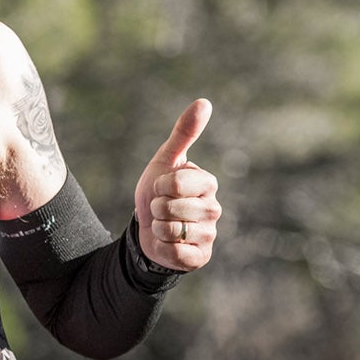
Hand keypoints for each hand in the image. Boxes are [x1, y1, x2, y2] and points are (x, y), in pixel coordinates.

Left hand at [135, 99, 219, 271]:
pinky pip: (175, 252)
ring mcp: (209, 234)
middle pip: (171, 208)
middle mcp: (213, 209)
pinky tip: (167, 243)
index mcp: (208, 183)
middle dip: (156, 208)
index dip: (159, 186)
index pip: (175, 183)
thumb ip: (184, 132)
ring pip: (172, 230)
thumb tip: (204, 102)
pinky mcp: (200, 257)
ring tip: (164, 225)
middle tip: (161, 209)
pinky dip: (162, 247)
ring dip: (158, 227)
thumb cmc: (157, 191)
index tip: (160, 188)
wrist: (146, 227)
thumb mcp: (165, 159)